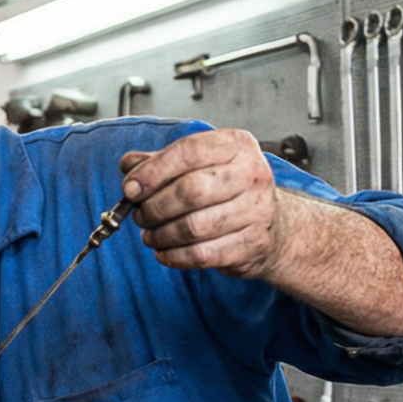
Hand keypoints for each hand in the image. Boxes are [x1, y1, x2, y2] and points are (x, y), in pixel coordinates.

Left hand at [120, 130, 292, 276]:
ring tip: (150, 234)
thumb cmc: (229, 190)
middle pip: (190, 191)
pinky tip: (164, 252)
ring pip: (194, 227)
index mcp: (237, 145)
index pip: (188, 152)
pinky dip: (175, 256)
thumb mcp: (200, 164)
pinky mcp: (252, 244)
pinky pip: (203, 254)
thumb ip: (162, 162)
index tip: (130, 189)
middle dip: (155, 207)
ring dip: (161, 234)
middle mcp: (252, 174)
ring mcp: (256, 211)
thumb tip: (128, 165)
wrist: (274, 226)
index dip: (153, 172)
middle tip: (140, 216)